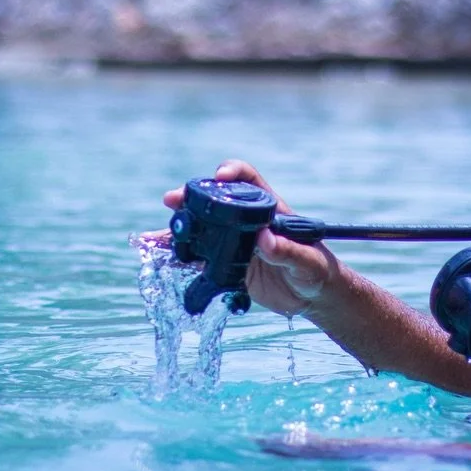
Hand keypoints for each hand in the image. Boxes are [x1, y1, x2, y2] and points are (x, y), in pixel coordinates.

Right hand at [163, 159, 340, 316]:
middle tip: (172, 200)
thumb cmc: (318, 270)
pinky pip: (198, 259)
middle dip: (191, 198)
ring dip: (177, 231)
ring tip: (151, 237)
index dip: (232, 173)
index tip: (219, 177)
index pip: (248, 180)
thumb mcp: (308, 262)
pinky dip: (178, 258)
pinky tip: (159, 258)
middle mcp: (246, 221)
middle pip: (214, 201)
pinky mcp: (226, 266)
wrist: (312, 297)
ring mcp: (233, 243)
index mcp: (269, 209)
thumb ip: (289, 251)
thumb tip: (266, 241)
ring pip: (200, 230)